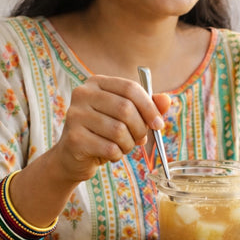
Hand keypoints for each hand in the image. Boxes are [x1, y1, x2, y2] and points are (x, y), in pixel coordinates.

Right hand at [52, 75, 170, 182]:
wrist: (73, 157)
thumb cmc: (103, 133)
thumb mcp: (126, 117)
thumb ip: (147, 107)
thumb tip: (167, 100)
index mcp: (96, 83)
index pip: (130, 88)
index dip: (149, 107)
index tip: (159, 124)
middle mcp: (82, 94)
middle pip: (125, 109)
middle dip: (140, 128)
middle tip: (141, 139)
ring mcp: (75, 115)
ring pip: (118, 131)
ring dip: (128, 144)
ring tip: (123, 147)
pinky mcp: (74, 138)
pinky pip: (109, 148)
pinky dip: (117, 155)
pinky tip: (110, 154)